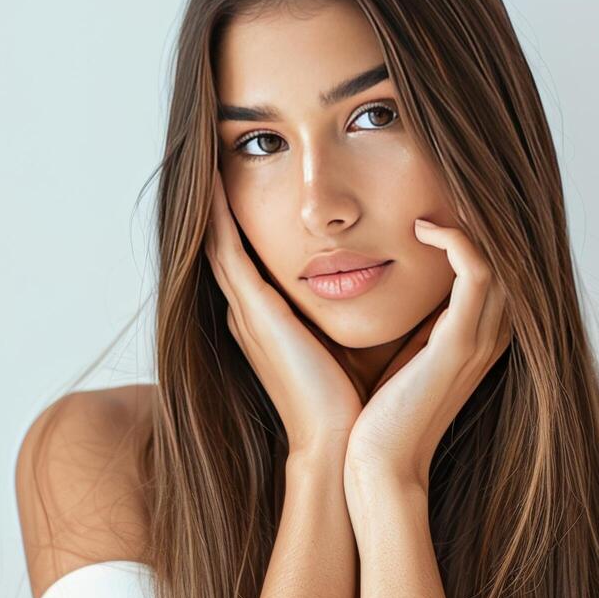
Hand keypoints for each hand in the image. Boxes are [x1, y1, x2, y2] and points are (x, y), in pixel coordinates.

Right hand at [204, 167, 364, 457]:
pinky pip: (225, 250)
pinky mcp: (253, 313)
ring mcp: (245, 311)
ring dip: (213, 197)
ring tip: (210, 151)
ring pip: (218, 239)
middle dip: (220, 198)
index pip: (250, 254)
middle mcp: (248, 311)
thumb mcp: (352, 337)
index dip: (243, 214)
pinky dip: (217, 215)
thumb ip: (357, 303)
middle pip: (225, 241)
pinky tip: (215, 179)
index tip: (251, 176)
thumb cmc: (356, 400)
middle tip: (218, 151)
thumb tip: (388, 269)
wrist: (341, 446)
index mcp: (268, 318)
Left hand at [344, 218, 511, 493]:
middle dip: (483, 215)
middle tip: (447, 180)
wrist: (377, 465)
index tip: (439, 199)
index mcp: (479, 335)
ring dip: (470, 218)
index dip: (478, 228)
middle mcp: (491, 333)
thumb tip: (395, 279)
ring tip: (435, 196)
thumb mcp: (405, 354)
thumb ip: (416, 320)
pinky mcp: (460, 343)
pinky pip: (478, 272)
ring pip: (501, 255)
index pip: (498, 264)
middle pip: (510, 253)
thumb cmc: (380, 412)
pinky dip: (458, 241)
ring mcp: (481, 339)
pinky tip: (423, 229)